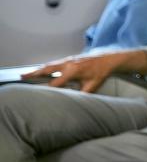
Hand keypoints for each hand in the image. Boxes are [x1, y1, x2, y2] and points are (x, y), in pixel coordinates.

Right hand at [23, 51, 141, 93]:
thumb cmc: (101, 73)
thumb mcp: (92, 86)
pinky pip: (54, 63)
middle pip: (47, 69)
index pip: (55, 82)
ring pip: (49, 65)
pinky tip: (39, 71)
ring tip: (25, 74)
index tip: (39, 96)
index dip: (48, 90)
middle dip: (34, 74)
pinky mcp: (69, 58)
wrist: (109, 59)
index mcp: (73, 71)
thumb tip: (72, 103)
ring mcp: (68, 60)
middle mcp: (68, 64)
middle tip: (22, 77)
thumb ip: (82, 95)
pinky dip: (45, 66)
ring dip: (37, 69)